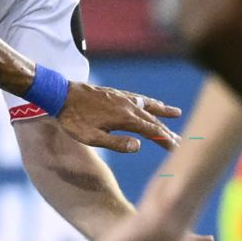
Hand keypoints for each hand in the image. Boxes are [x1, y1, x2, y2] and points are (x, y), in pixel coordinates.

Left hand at [55, 83, 180, 152]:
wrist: (60, 94)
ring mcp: (122, 98)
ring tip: (177, 113)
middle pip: (153, 120)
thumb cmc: (73, 120)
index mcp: (124, 119)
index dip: (165, 139)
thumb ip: (115, 143)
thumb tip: (139, 146)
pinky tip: (152, 102)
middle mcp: (128, 106)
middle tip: (181, 140)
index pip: (151, 131)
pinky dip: (148, 101)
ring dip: (163, 111)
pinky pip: (137, 97)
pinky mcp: (115, 93)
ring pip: (148, 106)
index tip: (178, 148)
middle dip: (167, 130)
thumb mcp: (91, 137)